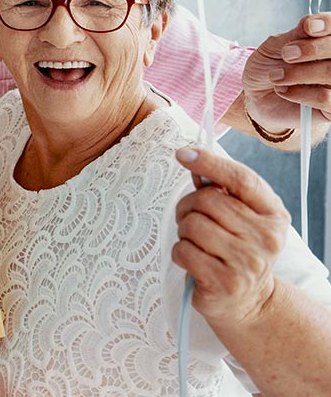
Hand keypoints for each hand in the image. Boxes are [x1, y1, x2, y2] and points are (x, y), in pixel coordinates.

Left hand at [172, 147, 289, 324]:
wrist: (248, 300)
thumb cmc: (237, 249)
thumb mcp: (242, 217)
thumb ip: (222, 189)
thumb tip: (191, 159)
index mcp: (273, 214)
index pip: (242, 180)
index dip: (210, 163)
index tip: (184, 153)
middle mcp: (267, 238)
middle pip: (208, 200)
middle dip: (188, 206)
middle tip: (190, 219)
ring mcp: (247, 262)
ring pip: (192, 224)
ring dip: (183, 231)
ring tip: (195, 242)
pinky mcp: (225, 282)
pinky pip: (183, 251)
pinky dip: (180, 252)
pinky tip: (194, 260)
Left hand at [242, 13, 330, 130]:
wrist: (258, 97)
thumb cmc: (269, 67)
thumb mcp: (275, 47)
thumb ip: (295, 36)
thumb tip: (310, 22)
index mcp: (326, 41)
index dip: (328, 24)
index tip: (309, 27)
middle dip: (312, 49)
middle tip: (287, 54)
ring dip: (300, 73)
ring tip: (276, 76)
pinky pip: (327, 98)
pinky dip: (301, 93)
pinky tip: (283, 91)